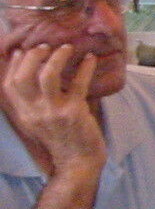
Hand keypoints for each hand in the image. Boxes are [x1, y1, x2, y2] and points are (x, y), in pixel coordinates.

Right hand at [0, 44, 105, 174]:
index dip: (16, 64)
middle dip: (34, 56)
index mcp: (23, 113)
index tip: (24, 50)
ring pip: (48, 76)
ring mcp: (53, 112)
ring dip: (57, 57)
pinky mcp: (74, 112)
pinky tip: (91, 59)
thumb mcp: (37, 121)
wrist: (77, 162)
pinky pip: (80, 84)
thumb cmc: (60, 138)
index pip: (9, 84)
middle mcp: (34, 112)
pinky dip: (86, 68)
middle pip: (24, 77)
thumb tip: (35, 72)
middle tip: (46, 47)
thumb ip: (33, 101)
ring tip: (67, 48)